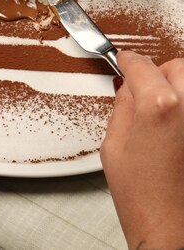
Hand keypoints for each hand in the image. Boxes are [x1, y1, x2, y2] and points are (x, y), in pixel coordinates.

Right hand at [100, 51, 183, 249]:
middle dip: (158, 74)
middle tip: (144, 89)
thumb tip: (129, 88)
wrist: (173, 234)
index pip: (140, 64)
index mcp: (159, 105)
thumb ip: (122, 107)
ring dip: (177, 89)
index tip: (124, 60)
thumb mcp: (114, 146)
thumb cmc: (146, 201)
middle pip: (176, 66)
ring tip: (163, 112)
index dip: (127, 61)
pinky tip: (175, 130)